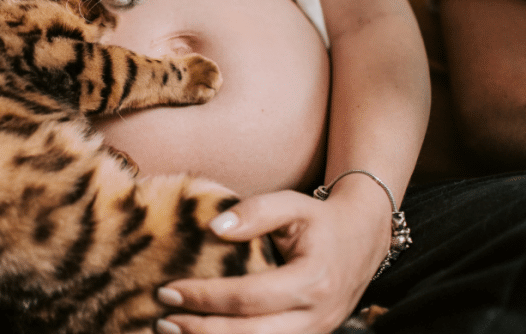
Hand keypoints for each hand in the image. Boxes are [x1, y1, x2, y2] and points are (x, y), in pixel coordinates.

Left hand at [155, 187, 390, 333]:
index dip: (205, 297)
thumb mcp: (292, 204)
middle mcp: (316, 316)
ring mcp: (315, 333)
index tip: (168, 290)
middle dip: (201, 330)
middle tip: (162, 319)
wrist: (363, 239)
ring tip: (172, 331)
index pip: (247, 297)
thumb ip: (254, 212)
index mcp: (312, 281)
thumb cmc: (321, 220)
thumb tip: (214, 228)